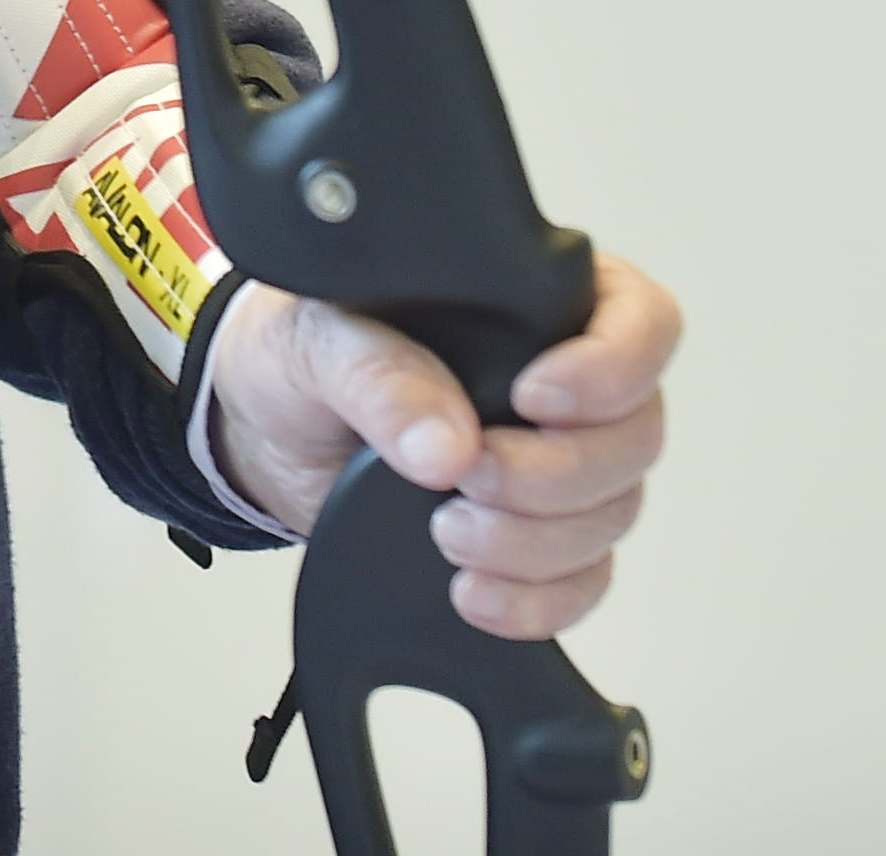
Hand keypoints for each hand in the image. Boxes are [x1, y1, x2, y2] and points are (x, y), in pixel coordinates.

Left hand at [205, 252, 679, 637]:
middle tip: (469, 478)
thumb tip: (446, 445)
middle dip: (556, 474)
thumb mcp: (315, 338)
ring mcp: (556, 462)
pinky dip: (535, 600)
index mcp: (529, 301)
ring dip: (536, 542)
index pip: (639, 321)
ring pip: (611, 515)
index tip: (534, 398)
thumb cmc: (299, 354)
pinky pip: (581, 582)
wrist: (262, 429)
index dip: (613, 367)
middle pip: (634, 437)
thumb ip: (376, 374)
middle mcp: (562, 380)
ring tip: (447, 533)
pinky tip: (473, 593)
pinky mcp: (535, 534)